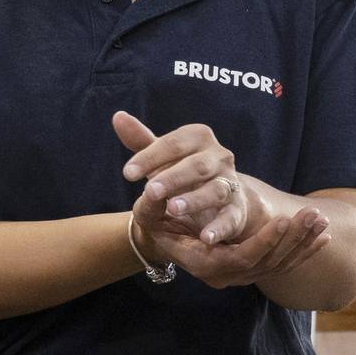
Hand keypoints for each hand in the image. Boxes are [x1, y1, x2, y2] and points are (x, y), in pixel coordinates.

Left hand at [115, 111, 252, 246]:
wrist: (217, 198)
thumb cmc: (183, 171)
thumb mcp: (162, 157)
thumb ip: (141, 140)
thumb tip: (118, 116)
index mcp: (199, 138)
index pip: (174, 143)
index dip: (150, 156)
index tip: (127, 173)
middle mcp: (219, 157)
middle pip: (197, 165)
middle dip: (173, 177)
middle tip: (151, 190)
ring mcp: (230, 183)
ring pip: (216, 190)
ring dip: (195, 199)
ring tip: (173, 208)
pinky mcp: (237, 210)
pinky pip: (231, 218)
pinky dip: (219, 228)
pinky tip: (205, 237)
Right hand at [132, 199, 330, 291]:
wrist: (160, 236)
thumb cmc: (154, 217)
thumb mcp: (147, 207)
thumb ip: (150, 199)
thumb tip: (149, 191)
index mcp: (203, 261)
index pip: (241, 257)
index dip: (264, 240)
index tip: (282, 218)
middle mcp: (223, 275)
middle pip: (266, 262)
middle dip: (292, 238)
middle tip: (313, 215)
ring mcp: (239, 275)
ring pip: (278, 266)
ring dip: (303, 244)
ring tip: (322, 220)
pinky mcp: (251, 269)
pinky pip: (281, 265)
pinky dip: (303, 252)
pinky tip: (324, 237)